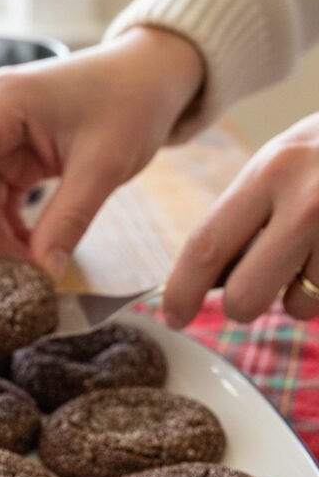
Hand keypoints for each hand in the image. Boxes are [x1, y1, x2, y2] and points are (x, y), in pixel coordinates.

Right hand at [0, 27, 204, 279]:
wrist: (158, 74)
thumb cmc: (132, 98)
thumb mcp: (103, 165)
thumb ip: (68, 221)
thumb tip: (42, 276)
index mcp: (0, 105)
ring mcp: (1, 139)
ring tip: (17, 277)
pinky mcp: (17, 157)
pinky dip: (10, 232)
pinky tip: (30, 257)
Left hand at [162, 112, 318, 325]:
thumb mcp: (286, 162)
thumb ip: (247, 213)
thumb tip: (205, 280)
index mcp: (274, 170)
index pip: (207, 244)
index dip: (181, 290)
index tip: (172, 314)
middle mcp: (309, 201)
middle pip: (245, 297)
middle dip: (244, 305)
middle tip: (258, 286)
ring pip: (298, 307)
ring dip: (302, 295)